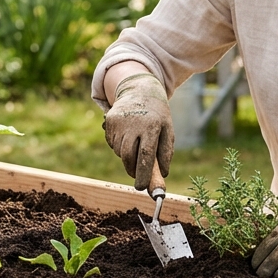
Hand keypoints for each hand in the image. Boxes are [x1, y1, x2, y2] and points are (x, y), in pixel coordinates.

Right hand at [102, 73, 173, 189]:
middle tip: (138, 176)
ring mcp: (119, 121)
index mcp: (152, 125)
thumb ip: (166, 152)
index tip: (141, 188)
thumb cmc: (157, 115)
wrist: (140, 89)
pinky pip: (112, 143)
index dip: (142, 174)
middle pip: (127, 155)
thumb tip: (163, 174)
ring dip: (127, 157)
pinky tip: (128, 136)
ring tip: (136, 144)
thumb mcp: (167, 129)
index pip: (145, 155)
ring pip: (119, 151)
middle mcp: (133, 122)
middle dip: (132, 169)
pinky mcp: (109, 120)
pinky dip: (119, 146)